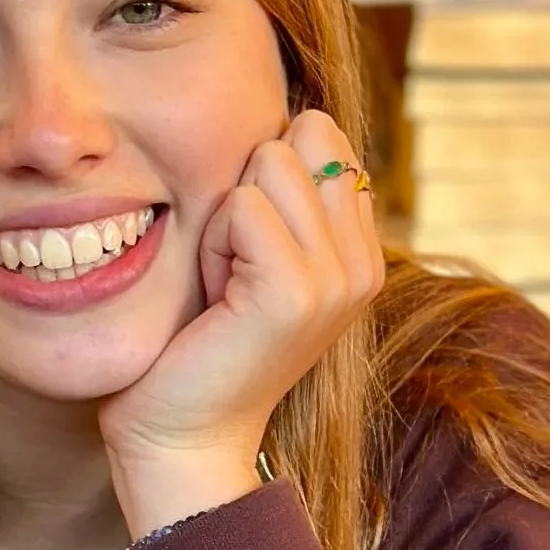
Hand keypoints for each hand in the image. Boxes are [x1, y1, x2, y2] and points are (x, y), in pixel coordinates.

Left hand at [96, 108, 383, 542]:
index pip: (322, 133)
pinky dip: (213, 244)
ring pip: (270, 166)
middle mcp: (364, 262)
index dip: (265, 176)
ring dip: (225, 220)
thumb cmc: (203, 341)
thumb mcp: (255, 257)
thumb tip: (294, 116)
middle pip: (301, 138)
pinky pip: (244, 206)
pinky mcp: (297, 291)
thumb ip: (287, 196)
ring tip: (223, 285)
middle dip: (246, 191)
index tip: (248, 251)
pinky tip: (216, 298)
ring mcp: (338, 278)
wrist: (186, 433)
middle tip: (231, 270)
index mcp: (362, 249)